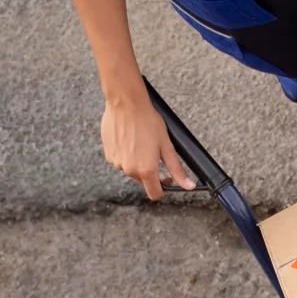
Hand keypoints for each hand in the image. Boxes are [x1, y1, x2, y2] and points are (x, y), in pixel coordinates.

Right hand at [101, 84, 194, 200]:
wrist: (126, 104)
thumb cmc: (147, 121)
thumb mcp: (167, 145)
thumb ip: (176, 168)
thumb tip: (188, 185)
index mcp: (146, 170)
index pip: (154, 194)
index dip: (163, 189)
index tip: (167, 179)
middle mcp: (129, 170)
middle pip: (143, 181)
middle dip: (150, 171)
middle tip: (154, 152)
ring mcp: (117, 163)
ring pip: (131, 169)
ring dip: (136, 161)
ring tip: (140, 142)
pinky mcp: (108, 154)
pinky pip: (120, 160)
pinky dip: (126, 154)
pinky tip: (129, 140)